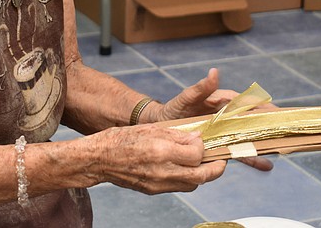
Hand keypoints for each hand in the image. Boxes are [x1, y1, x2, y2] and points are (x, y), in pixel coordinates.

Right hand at [94, 124, 225, 194]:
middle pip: (201, 176)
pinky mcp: (154, 190)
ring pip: (193, 184)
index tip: (200, 140)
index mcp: (161, 151)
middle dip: (216, 169)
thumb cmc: (122, 139)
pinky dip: (187, 178)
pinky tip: (184, 168)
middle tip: (221, 160)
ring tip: (203, 163)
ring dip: (202, 175)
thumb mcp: (150, 129)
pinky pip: (179, 187)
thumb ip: (176, 134)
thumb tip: (197, 138)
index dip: (203, 146)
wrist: (99, 159)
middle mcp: (162, 171)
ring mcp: (159, 184)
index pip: (197, 154)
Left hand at [144, 68, 273, 171]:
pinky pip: (238, 150)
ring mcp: (225, 130)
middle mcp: (226, 116)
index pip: (245, 103)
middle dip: (268, 125)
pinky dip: (251, 157)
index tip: (275, 111)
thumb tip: (214, 72)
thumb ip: (200, 88)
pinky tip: (266, 165)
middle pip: (251, 120)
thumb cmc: (174, 108)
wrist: (162, 125)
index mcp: (221, 101)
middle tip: (286, 131)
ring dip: (263, 144)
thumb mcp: (186, 98)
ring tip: (279, 152)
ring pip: (248, 137)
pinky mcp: (221, 143)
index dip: (261, 107)